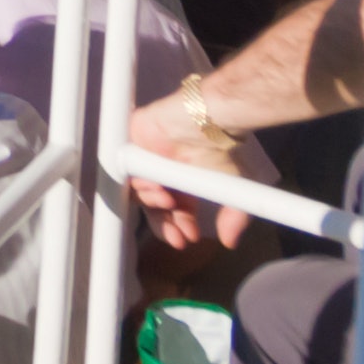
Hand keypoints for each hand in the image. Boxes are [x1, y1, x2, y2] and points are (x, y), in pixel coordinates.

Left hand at [121, 90, 262, 246]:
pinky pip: (129, 173)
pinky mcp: (131, 145)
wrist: (207, 120)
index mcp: (184, 183)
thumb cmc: (222, 150)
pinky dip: (142, 186)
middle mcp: (164, 174)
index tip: (188, 239)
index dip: (179, 227)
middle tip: (177, 238)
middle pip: (154, 208)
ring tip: (171, 201)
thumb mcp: (233, 189)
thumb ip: (234, 217)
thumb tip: (230, 242)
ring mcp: (146, 160)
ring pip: (141, 194)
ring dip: (155, 205)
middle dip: (165, 225)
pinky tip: (159, 189)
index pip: (175, 212)